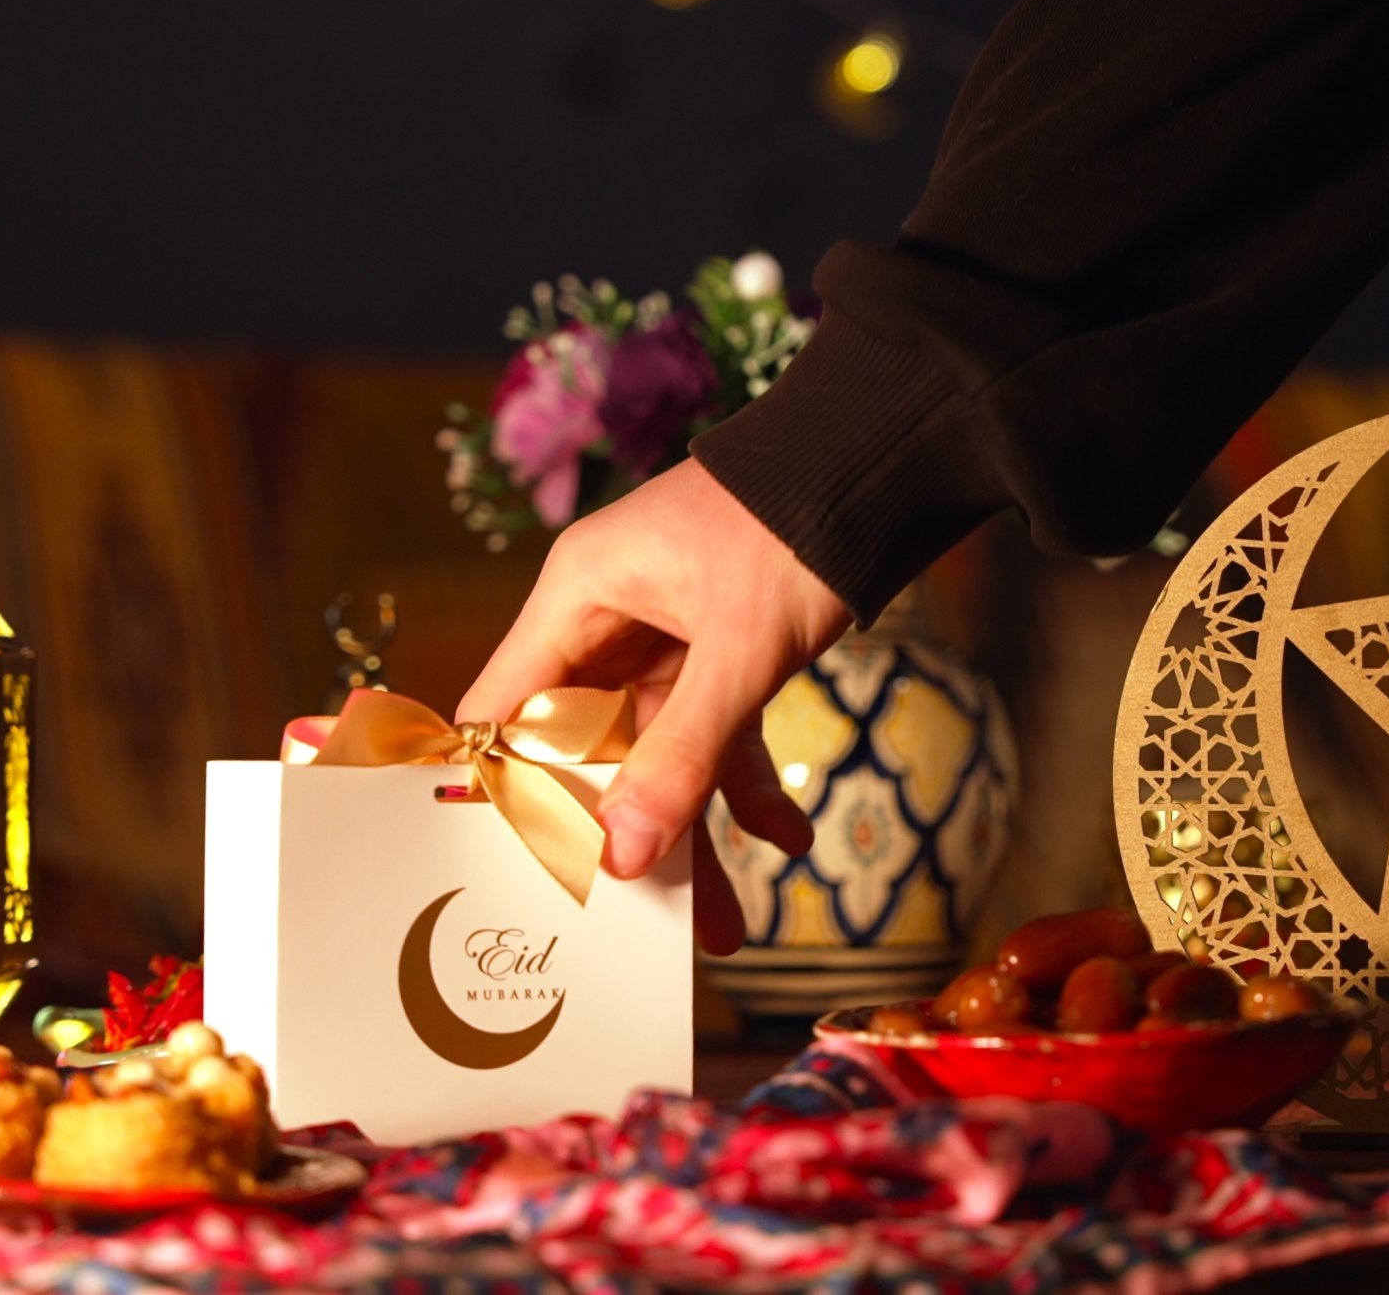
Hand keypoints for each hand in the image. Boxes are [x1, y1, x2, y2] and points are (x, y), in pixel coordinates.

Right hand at [461, 459, 851, 954]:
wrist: (884, 458)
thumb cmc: (796, 525)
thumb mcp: (742, 650)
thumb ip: (684, 754)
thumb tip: (623, 857)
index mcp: (578, 595)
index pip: (504, 711)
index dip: (505, 792)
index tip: (520, 875)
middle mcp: (606, 618)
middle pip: (584, 750)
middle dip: (619, 838)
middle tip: (636, 930)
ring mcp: (662, 636)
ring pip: (654, 755)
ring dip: (692, 831)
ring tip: (729, 927)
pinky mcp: (717, 648)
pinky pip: (713, 734)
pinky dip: (745, 786)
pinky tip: (788, 838)